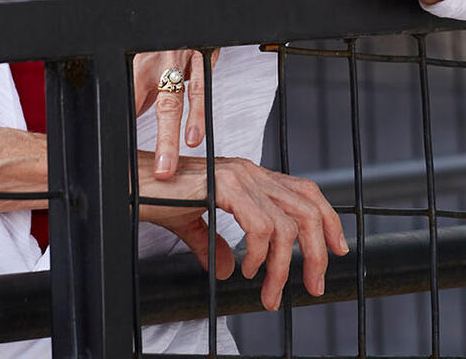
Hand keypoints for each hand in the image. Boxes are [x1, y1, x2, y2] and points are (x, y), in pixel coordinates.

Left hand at [135, 0, 274, 177]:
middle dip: (143, 139)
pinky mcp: (204, 46)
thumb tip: (156, 89)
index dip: (127, 122)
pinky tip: (195, 136)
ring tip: (168, 167)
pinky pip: (199, 85)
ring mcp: (180, 50)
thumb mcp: (168, 22)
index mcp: (147, 47)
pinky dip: (197, 112)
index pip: (132, 92)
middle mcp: (158, 51)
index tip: (123, 152)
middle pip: (144, 103)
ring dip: (168, 137)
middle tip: (146, 173)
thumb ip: (163, 56)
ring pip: (170, 100)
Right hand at [136, 152, 347, 309]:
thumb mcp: (191, 222)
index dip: (327, 220)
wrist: (128, 183)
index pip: (305, 192)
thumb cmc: (156, 197)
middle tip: (314, 286)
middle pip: (307, 208)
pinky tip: (246, 269)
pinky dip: (260, 253)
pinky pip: (261, 225)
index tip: (337, 251)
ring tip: (270, 292)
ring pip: (286, 224)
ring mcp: (239, 177)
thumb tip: (229, 269)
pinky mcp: (224, 187)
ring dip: (283, 266)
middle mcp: (250, 172)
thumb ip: (214, 243)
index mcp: (250, 176)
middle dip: (318, 252)